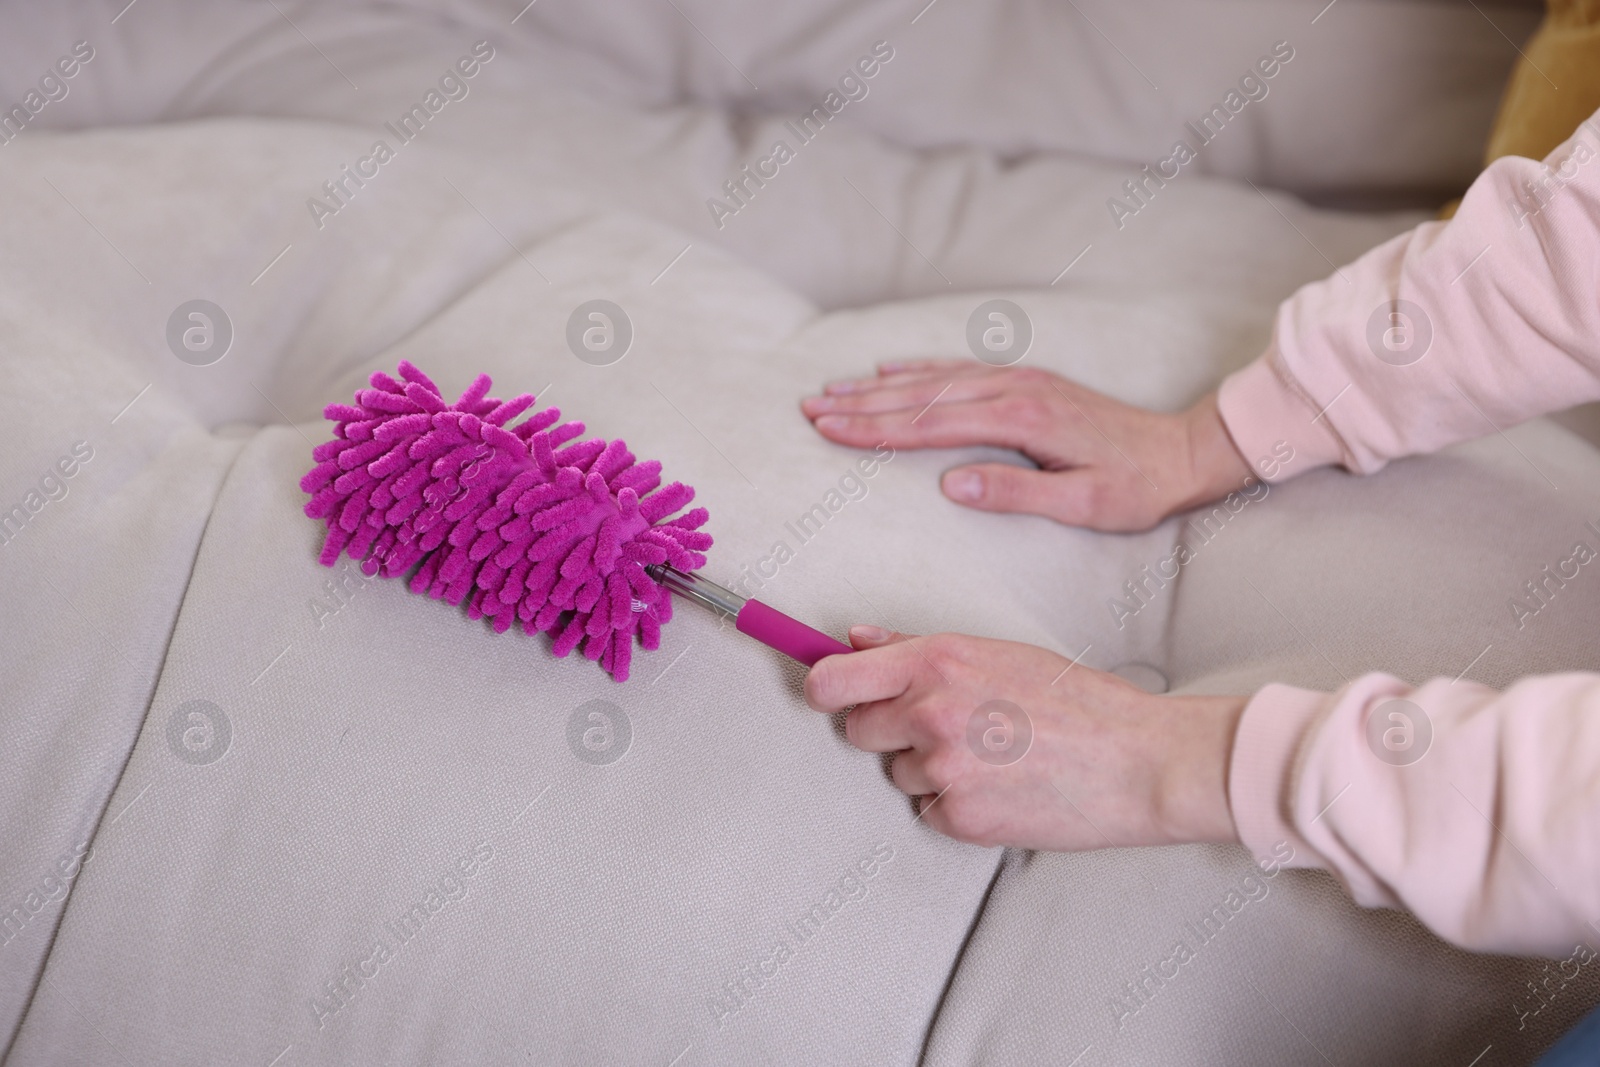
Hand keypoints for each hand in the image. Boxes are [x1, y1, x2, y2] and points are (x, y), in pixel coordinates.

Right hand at [800, 359, 1252, 531]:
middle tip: (809, 408)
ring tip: (831, 390)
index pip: (930, 424)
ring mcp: (1019, 380)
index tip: (828, 429)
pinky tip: (889, 369)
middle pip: (920, 395)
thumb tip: (952, 484)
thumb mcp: (1082, 504)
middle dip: (859, 403)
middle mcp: (1014, 390)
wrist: (1183, 451)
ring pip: (933, 378)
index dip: (874, 429)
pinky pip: (958, 368)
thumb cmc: (1135, 488)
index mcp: (1021, 422)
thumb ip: (1016, 492)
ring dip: (878, 386)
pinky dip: (918, 368)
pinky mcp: (1026, 381)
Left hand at [804, 627, 1246, 850]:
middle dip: (887, 729)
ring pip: (897, 772)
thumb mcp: (998, 653)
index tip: (827, 693)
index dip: (824, 689)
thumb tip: (857, 639)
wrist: (1136, 761)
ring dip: (927, 768)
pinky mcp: (958, 817)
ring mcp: (941, 769)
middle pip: (858, 730)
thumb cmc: (1077, 703)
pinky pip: (929, 809)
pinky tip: (1001, 785)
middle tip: (941, 727)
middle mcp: (930, 712)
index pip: (833, 679)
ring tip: (990, 755)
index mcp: (937, 661)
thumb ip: (918, 648)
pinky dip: (955, 803)